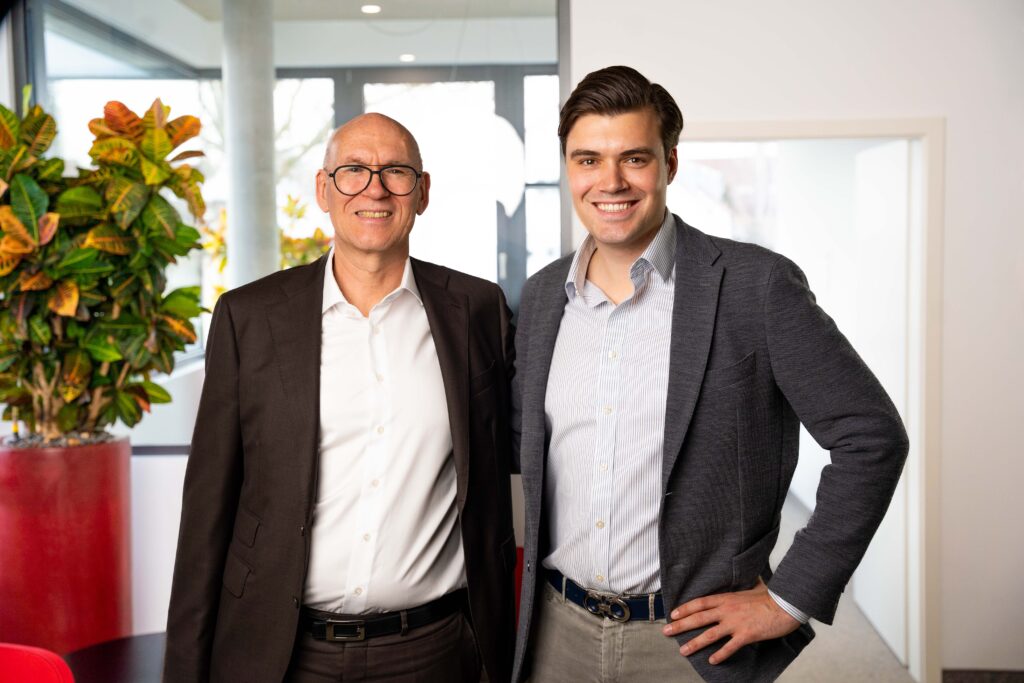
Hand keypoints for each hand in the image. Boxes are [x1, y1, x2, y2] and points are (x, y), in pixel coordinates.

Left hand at [662, 577, 799, 664]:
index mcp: (727, 598)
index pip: (700, 603)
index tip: (673, 614)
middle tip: (666, 631)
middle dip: (680, 625)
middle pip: (699, 618)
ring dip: (694, 643)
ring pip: (709, 634)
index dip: (685, 608)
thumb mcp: (756, 586)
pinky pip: (729, 647)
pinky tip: (712, 661)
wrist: (785, 605)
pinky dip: (720, 655)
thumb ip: (748, 583)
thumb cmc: (771, 596)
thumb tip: (752, 576)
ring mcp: (735, 623)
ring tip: (682, 651)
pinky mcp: (746, 635)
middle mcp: (727, 610)